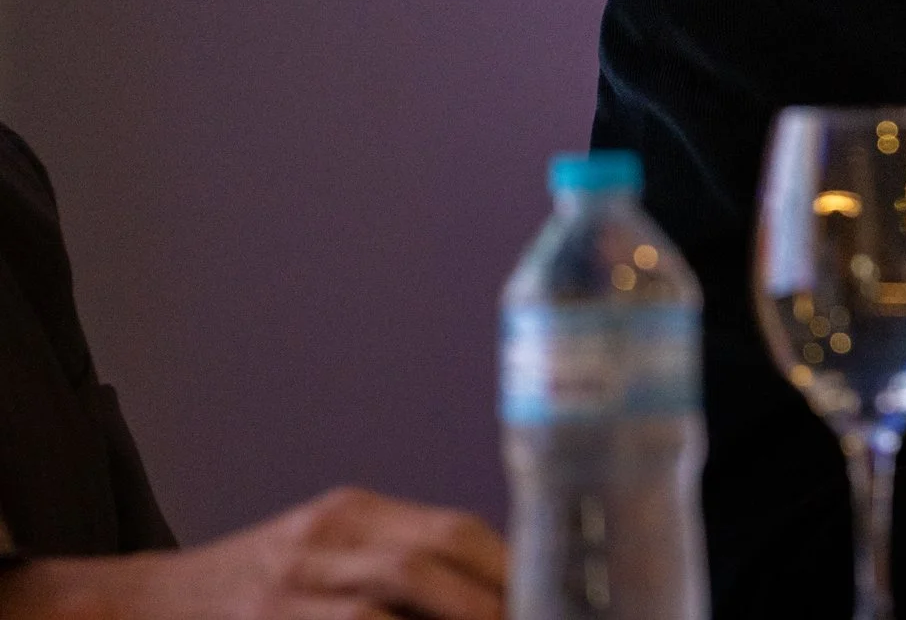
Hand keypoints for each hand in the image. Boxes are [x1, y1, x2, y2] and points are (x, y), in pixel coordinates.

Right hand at [0, 488, 507, 619]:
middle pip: (434, 557)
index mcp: (351, 513)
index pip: (455, 529)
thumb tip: (495, 590)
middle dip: (495, 598)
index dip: (510, 565)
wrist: (138, 605)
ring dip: (460, 617)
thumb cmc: (249, 591)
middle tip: (535, 619)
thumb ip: (400, 562)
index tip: (550, 595)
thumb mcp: (326, 554)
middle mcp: (326, 539)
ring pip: (395, 597)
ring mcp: (294, 586)